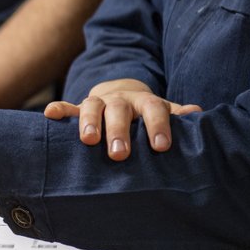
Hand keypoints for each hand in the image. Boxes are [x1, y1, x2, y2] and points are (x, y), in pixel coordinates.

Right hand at [43, 78, 200, 160]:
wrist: (123, 95)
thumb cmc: (146, 114)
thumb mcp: (163, 113)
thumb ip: (177, 115)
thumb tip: (198, 114)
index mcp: (145, 102)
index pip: (154, 109)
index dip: (157, 126)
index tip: (160, 146)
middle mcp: (120, 100)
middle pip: (119, 110)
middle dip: (118, 131)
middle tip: (120, 154)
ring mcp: (99, 103)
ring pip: (92, 107)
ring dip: (89, 122)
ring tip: (89, 140)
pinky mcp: (79, 109)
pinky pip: (67, 107)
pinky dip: (59, 110)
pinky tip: (50, 114)